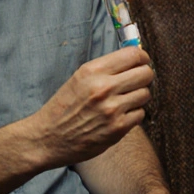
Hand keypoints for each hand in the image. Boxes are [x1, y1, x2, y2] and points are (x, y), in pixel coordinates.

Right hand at [26, 47, 153, 167]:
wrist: (47, 138)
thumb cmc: (64, 107)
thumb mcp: (79, 78)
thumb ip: (106, 68)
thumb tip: (136, 59)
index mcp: (93, 71)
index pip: (133, 55)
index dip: (142, 58)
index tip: (141, 62)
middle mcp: (103, 88)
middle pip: (146, 74)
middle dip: (144, 76)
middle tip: (136, 82)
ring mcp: (112, 109)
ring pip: (145, 94)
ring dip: (138, 97)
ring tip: (124, 100)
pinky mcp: (117, 129)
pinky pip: (140, 114)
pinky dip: (133, 114)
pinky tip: (119, 115)